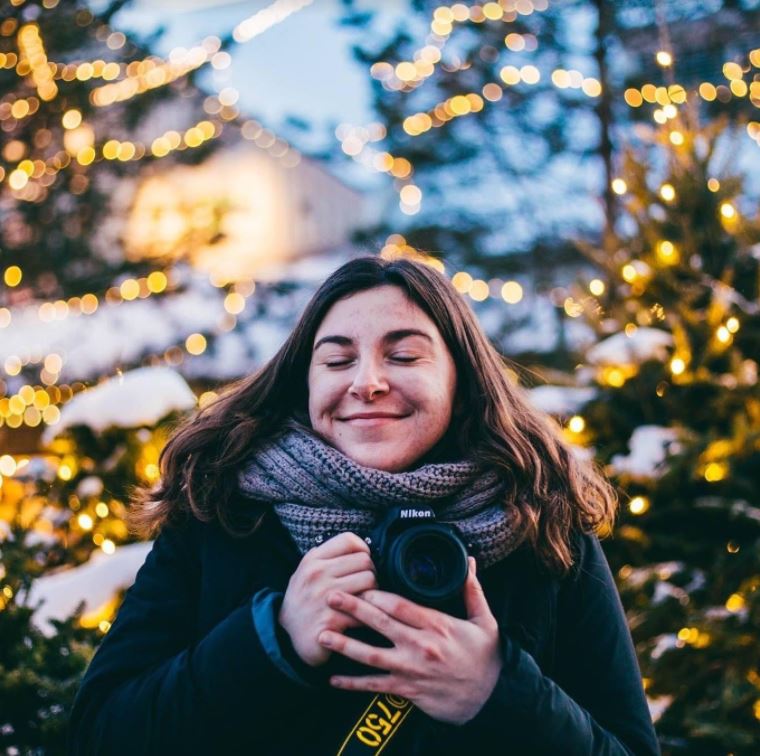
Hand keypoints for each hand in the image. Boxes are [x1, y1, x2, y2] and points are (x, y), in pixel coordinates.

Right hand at [279, 532, 377, 666]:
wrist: (285, 636)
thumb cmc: (304, 599)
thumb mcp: (306, 571)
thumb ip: (327, 556)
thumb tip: (360, 546)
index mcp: (313, 560)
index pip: (349, 540)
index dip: (362, 550)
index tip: (360, 564)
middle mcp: (317, 574)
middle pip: (365, 561)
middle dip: (370, 573)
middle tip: (365, 586)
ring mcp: (324, 597)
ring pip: (370, 582)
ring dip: (372, 593)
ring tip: (364, 601)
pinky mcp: (331, 620)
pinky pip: (365, 608)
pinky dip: (367, 614)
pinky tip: (359, 618)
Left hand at [317, 557, 501, 724]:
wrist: (490, 698)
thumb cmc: (486, 657)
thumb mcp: (485, 621)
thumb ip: (472, 591)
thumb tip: (469, 562)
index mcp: (436, 626)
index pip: (400, 606)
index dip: (377, 594)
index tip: (359, 582)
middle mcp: (420, 646)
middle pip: (380, 624)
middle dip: (353, 609)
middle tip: (330, 596)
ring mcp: (411, 670)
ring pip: (371, 656)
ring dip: (345, 645)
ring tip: (322, 634)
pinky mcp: (407, 690)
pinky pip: (375, 686)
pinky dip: (353, 683)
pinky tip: (333, 678)